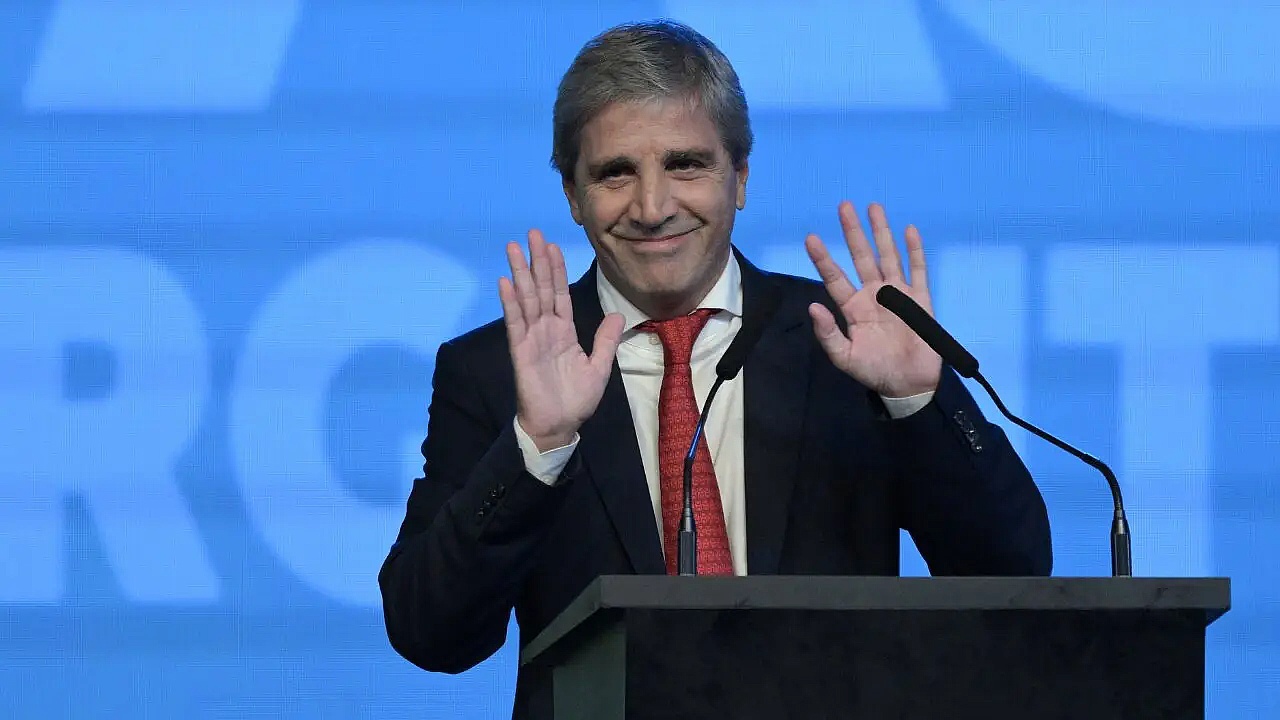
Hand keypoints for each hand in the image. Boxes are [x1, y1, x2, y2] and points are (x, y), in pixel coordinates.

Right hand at [500, 230, 624, 450]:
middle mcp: (546, 329)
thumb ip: (605, 341)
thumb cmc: (576, 400)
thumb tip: (617, 316)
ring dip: (520, 273)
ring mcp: (532, 338)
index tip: (553, 245)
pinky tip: (506, 282)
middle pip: (540, 288)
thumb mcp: (599, 367)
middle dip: (537, 261)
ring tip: (514, 248)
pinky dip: (510, 302)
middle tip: (532, 233)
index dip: (557, 270)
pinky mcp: (521, 351)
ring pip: (526, 299)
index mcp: (565, 331)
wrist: (559, 426)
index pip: (560, 294)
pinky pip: (516, 323)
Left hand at [805, 201, 941, 397]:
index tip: (811, 238)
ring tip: (873, 207)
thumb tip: (813, 306)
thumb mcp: (844, 358)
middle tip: (844, 206)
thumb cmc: (874, 371)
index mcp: (853, 308)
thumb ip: (828, 334)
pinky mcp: (920, 299)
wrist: (908, 384)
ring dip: (881, 232)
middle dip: (853, 232)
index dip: (823, 258)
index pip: (835, 278)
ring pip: (888, 256)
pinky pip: (918, 270)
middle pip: (861, 257)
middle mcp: (873, 295)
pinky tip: (909, 230)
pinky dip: (914, 250)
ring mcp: (897, 294)